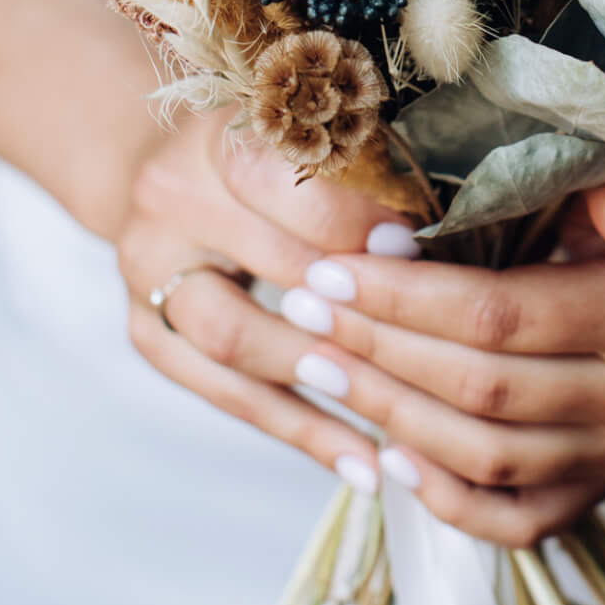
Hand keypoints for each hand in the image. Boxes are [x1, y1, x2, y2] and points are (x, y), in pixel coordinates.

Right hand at [115, 109, 421, 491]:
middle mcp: (172, 201)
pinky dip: (300, 432)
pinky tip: (363, 465)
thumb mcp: (300, 139)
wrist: (167, 172)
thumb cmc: (264, 157)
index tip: (419, 253)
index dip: (354, 221)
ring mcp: (148, 273)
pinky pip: (227, 395)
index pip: (286, 183)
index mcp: (218, 139)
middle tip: (433, 347)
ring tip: (403, 424)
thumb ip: (360, 173)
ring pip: (238, 339)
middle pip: (270, 266)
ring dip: (327, 381)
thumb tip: (455, 232)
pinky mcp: (149, 335)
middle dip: (357, 308)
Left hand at [275, 178, 604, 546]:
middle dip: (378, 350)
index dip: (403, 298)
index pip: (500, 316)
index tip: (328, 271)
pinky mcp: (604, 494)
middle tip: (302, 311)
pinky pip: (515, 520)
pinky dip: (445, 496)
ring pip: (488, 458)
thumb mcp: (604, 177)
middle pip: (484, 390)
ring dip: (391, 415)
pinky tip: (385, 452)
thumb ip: (604, 190)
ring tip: (320, 366)